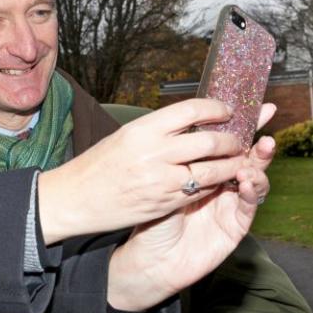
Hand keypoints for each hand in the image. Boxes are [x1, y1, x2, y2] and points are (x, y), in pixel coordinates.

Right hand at [38, 99, 246, 243]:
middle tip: (239, 140)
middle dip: (232, 141)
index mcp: (143, 129)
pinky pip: (199, 192)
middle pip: (210, 141)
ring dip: (231, 166)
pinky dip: (213, 185)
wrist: (73, 199)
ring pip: (211, 170)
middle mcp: (154, 153)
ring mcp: (161, 181)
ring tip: (237, 161)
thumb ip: (158, 131)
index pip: (193, 110)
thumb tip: (192, 122)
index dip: (217, 108)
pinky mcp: (164, 204)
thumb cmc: (96, 166)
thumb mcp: (124, 137)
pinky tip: (216, 181)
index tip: (228, 110)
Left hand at [106, 104, 274, 310]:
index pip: (225, 144)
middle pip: (245, 157)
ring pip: (254, 178)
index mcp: (202, 171)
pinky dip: (251, 190)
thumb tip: (193, 127)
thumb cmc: (149, 221)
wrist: (148, 261)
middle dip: (257, 139)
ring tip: (258, 151)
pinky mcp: (235, 226)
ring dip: (259, 163)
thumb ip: (181, 160)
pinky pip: (248, 205)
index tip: (254, 105)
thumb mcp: (161, 183)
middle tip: (265, 121)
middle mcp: (219, 185)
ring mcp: (229, 205)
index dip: (241, 125)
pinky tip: (246, 180)